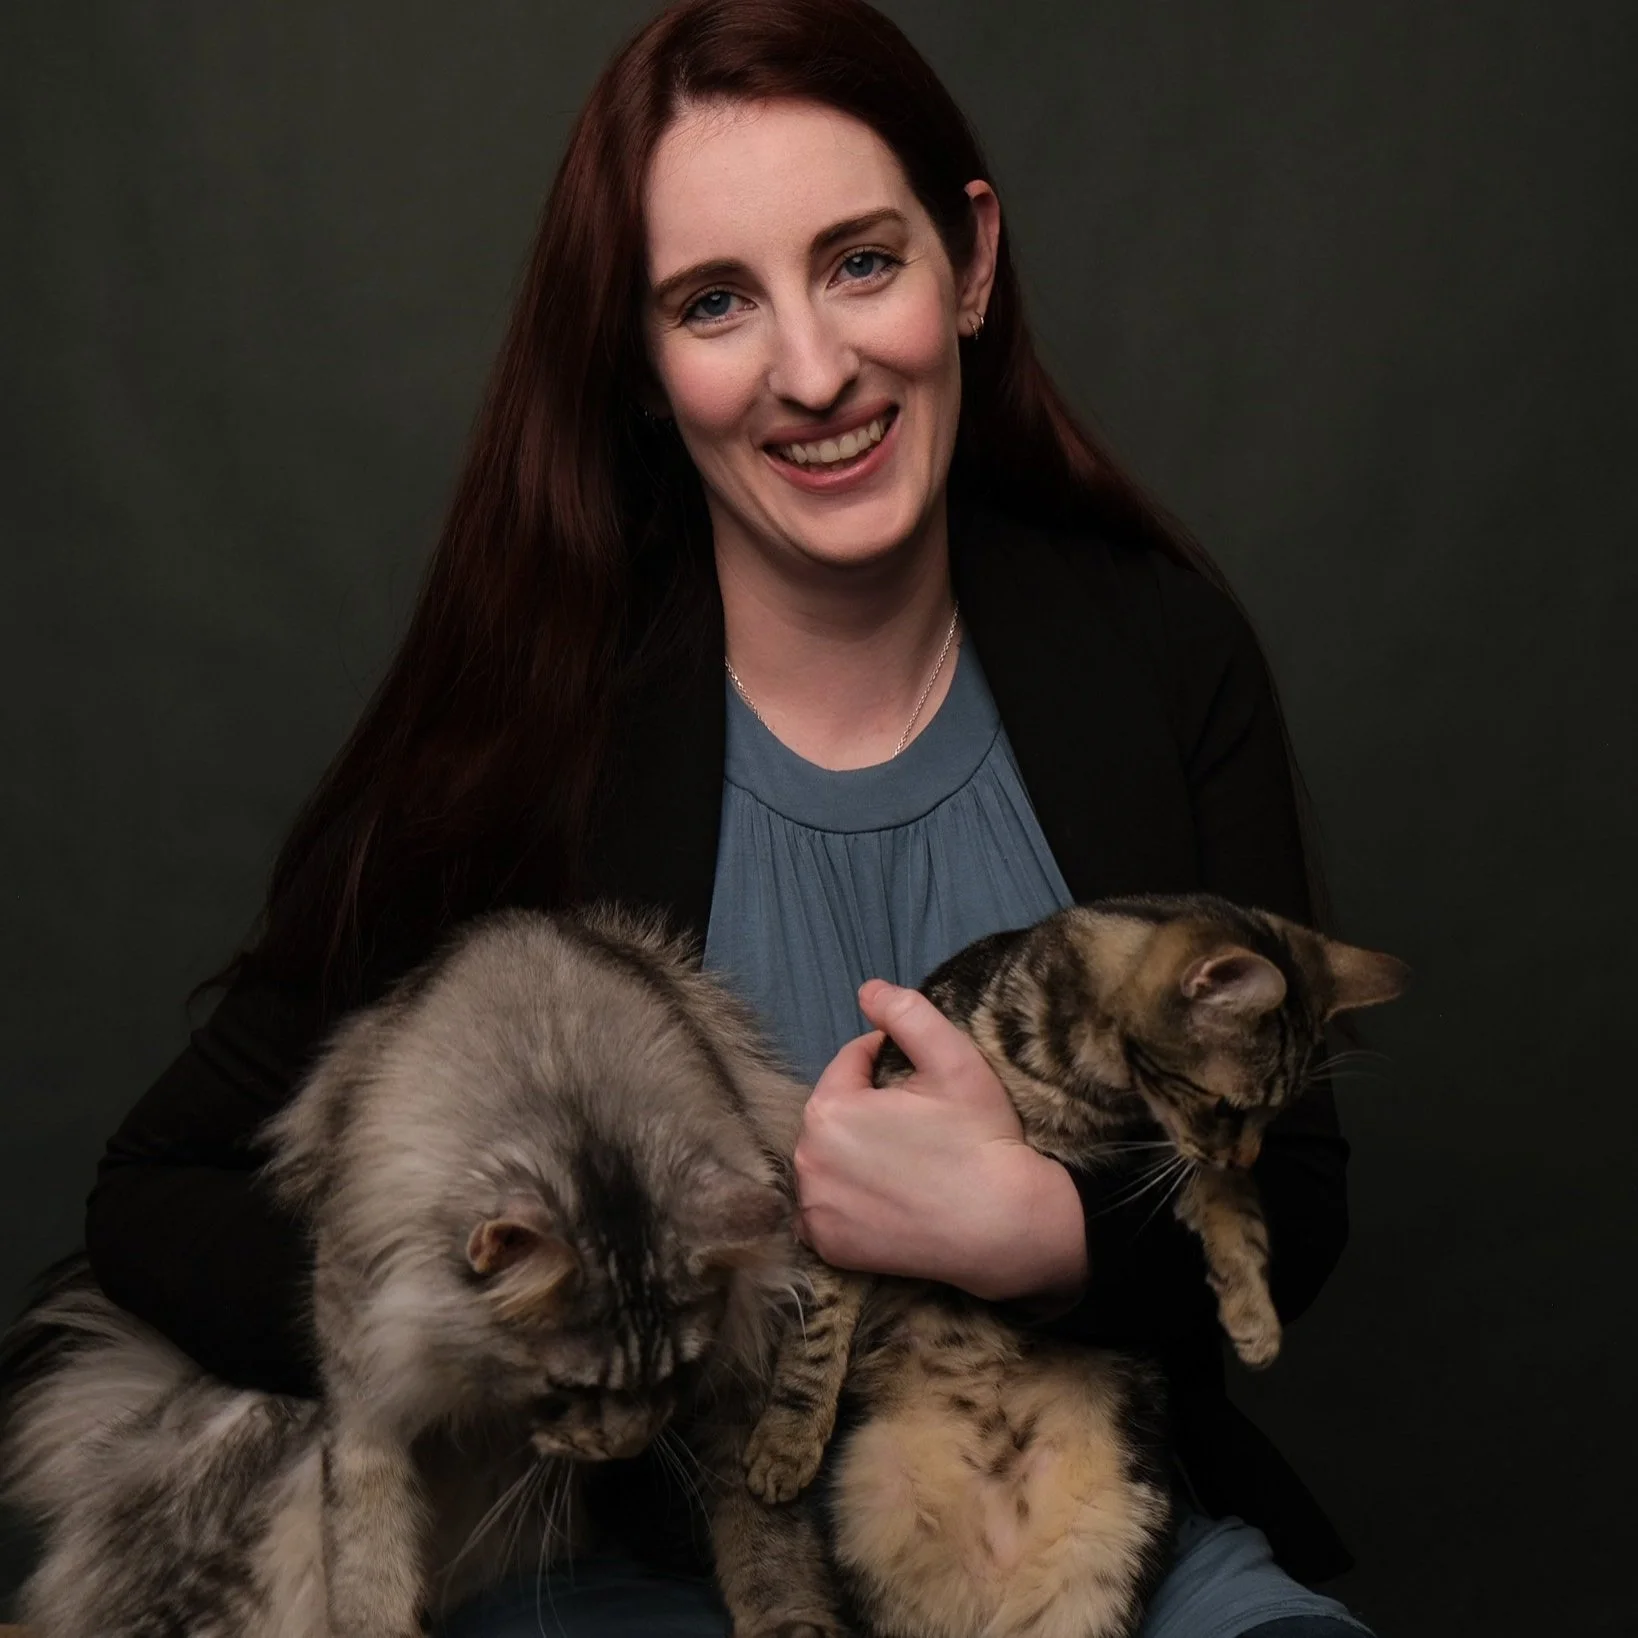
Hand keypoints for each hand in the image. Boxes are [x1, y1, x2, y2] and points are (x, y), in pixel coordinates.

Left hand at [793, 979, 1087, 1303]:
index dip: (884, 1062)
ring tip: (901, 1158)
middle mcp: (807, 1160)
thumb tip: (867, 990)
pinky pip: (826, 1207)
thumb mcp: (954, 1059)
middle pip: (834, 1113)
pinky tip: (882, 1196)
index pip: (849, 1064)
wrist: (1006, 1226)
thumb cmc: (981, 1138)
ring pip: (826, 1158)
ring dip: (851, 1150)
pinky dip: (844, 1199)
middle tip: (914, 1121)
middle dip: (865, 1107)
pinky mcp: (828, 1246)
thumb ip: (907, 1014)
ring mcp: (815, 1208)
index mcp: (829, 1109)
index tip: (920, 1081)